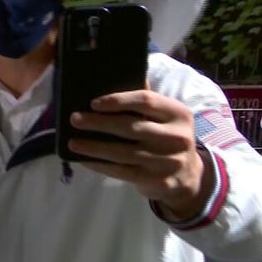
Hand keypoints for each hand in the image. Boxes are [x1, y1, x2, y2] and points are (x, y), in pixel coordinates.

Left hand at [67, 90, 210, 219]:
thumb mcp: (166, 118)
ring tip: (73, 143)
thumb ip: (145, 102)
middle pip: (130, 126)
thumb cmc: (167, 138)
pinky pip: (122, 172)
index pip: (146, 100)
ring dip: (94, 147)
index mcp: (178, 113)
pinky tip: (85, 161)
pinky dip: (101, 166)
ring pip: (123, 152)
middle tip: (75, 119)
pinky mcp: (157, 181)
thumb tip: (109, 81)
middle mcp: (176, 136)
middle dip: (99, 123)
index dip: (118, 100)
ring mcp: (168, 161)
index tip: (93, 103)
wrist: (188, 176)